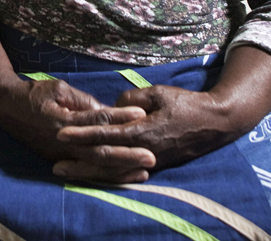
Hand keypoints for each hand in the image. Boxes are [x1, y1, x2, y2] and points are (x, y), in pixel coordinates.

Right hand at [0, 76, 153, 179]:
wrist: (7, 108)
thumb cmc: (34, 94)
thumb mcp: (57, 88)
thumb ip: (81, 101)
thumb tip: (105, 110)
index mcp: (62, 120)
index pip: (95, 120)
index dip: (118, 118)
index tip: (141, 115)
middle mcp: (63, 142)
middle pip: (99, 151)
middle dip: (126, 154)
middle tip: (151, 155)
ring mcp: (61, 155)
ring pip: (95, 166)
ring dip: (121, 169)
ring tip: (145, 170)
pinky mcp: (61, 161)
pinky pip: (88, 171)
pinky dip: (108, 175)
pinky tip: (126, 176)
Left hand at [54, 45, 270, 181]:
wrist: (216, 123)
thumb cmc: (186, 104)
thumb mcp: (158, 93)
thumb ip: (132, 100)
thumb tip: (113, 106)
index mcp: (143, 131)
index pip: (105, 134)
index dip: (82, 134)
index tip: (61, 133)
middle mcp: (144, 151)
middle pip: (105, 159)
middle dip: (79, 162)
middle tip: (54, 166)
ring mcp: (150, 162)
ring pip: (113, 170)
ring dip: (89, 173)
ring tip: (66, 173)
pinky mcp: (155, 165)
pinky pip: (125, 172)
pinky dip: (107, 175)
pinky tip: (92, 176)